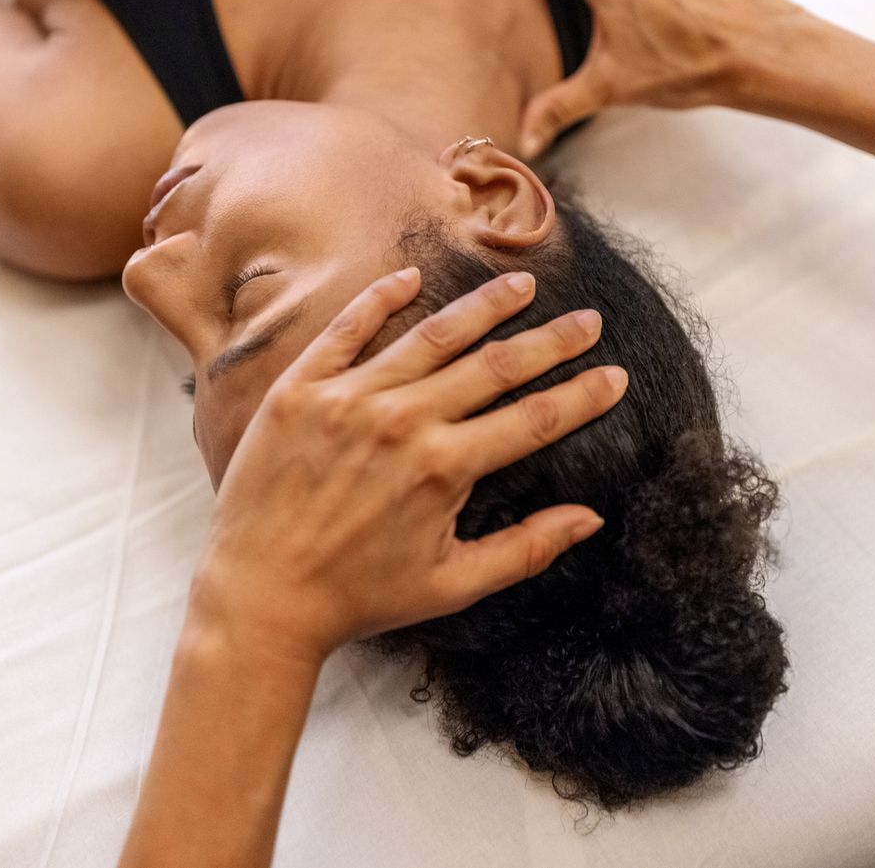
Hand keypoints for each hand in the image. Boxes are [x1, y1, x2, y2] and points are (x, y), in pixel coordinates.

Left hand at [191, 267, 624, 666]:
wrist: (259, 595)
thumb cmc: (358, 597)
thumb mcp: (452, 584)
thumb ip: (526, 548)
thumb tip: (591, 518)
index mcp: (445, 468)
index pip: (534, 419)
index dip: (582, 395)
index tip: (615, 374)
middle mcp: (403, 422)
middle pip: (494, 365)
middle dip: (550, 340)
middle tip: (588, 318)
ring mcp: (350, 399)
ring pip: (431, 335)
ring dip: (483, 306)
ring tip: (520, 284)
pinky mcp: (302, 389)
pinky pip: (348, 330)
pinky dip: (380, 299)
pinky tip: (410, 277)